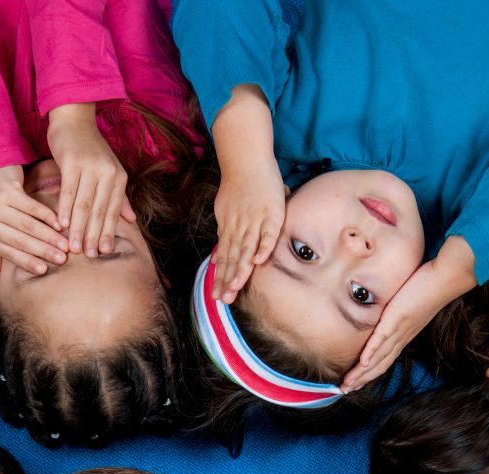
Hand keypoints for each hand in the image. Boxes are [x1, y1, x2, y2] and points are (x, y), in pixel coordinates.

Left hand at [0, 164, 68, 275]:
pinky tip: (60, 224)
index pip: (8, 252)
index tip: (45, 270)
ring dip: (49, 236)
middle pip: (20, 240)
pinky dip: (47, 217)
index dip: (27, 262)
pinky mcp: (7, 190)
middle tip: (61, 259)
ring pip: (28, 225)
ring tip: (64, 244)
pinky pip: (32, 208)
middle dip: (42, 251)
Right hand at [46, 103, 133, 257]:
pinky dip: (65, 209)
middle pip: (99, 211)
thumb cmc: (91, 149)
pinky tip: (62, 224)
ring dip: (78, 228)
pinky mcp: (72, 162)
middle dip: (93, 236)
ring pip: (84, 204)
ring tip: (74, 248)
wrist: (74, 119)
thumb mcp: (109, 171)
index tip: (103, 253)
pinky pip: (68, 191)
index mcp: (118, 177)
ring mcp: (90, 167)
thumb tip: (131, 220)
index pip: (113, 211)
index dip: (108, 232)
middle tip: (87, 256)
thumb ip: (119, 197)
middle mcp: (107, 173)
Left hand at [211, 161, 284, 302]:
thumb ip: (224, 236)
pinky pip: (268, 233)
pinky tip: (259, 262)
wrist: (246, 160)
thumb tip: (217, 259)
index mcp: (229, 229)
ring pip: (246, 249)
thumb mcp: (226, 212)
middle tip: (224, 299)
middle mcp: (240, 227)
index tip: (217, 295)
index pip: (224, 257)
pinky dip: (263, 246)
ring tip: (236, 287)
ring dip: (241, 269)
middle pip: (233, 257)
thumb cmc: (238, 186)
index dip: (221, 277)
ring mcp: (255, 221)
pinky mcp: (271, 214)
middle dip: (228, 279)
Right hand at [342, 236, 475, 392]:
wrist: (446, 279)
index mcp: (404, 336)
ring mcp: (399, 329)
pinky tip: (362, 363)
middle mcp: (401, 338)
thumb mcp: (410, 304)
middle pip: (379, 365)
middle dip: (360, 379)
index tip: (355, 383)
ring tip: (348, 384)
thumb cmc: (429, 287)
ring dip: (362, 373)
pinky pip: (381, 338)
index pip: (384, 359)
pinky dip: (371, 353)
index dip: (368, 373)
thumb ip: (398, 311)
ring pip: (378, 357)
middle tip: (344, 390)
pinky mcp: (396, 318)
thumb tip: (388, 310)